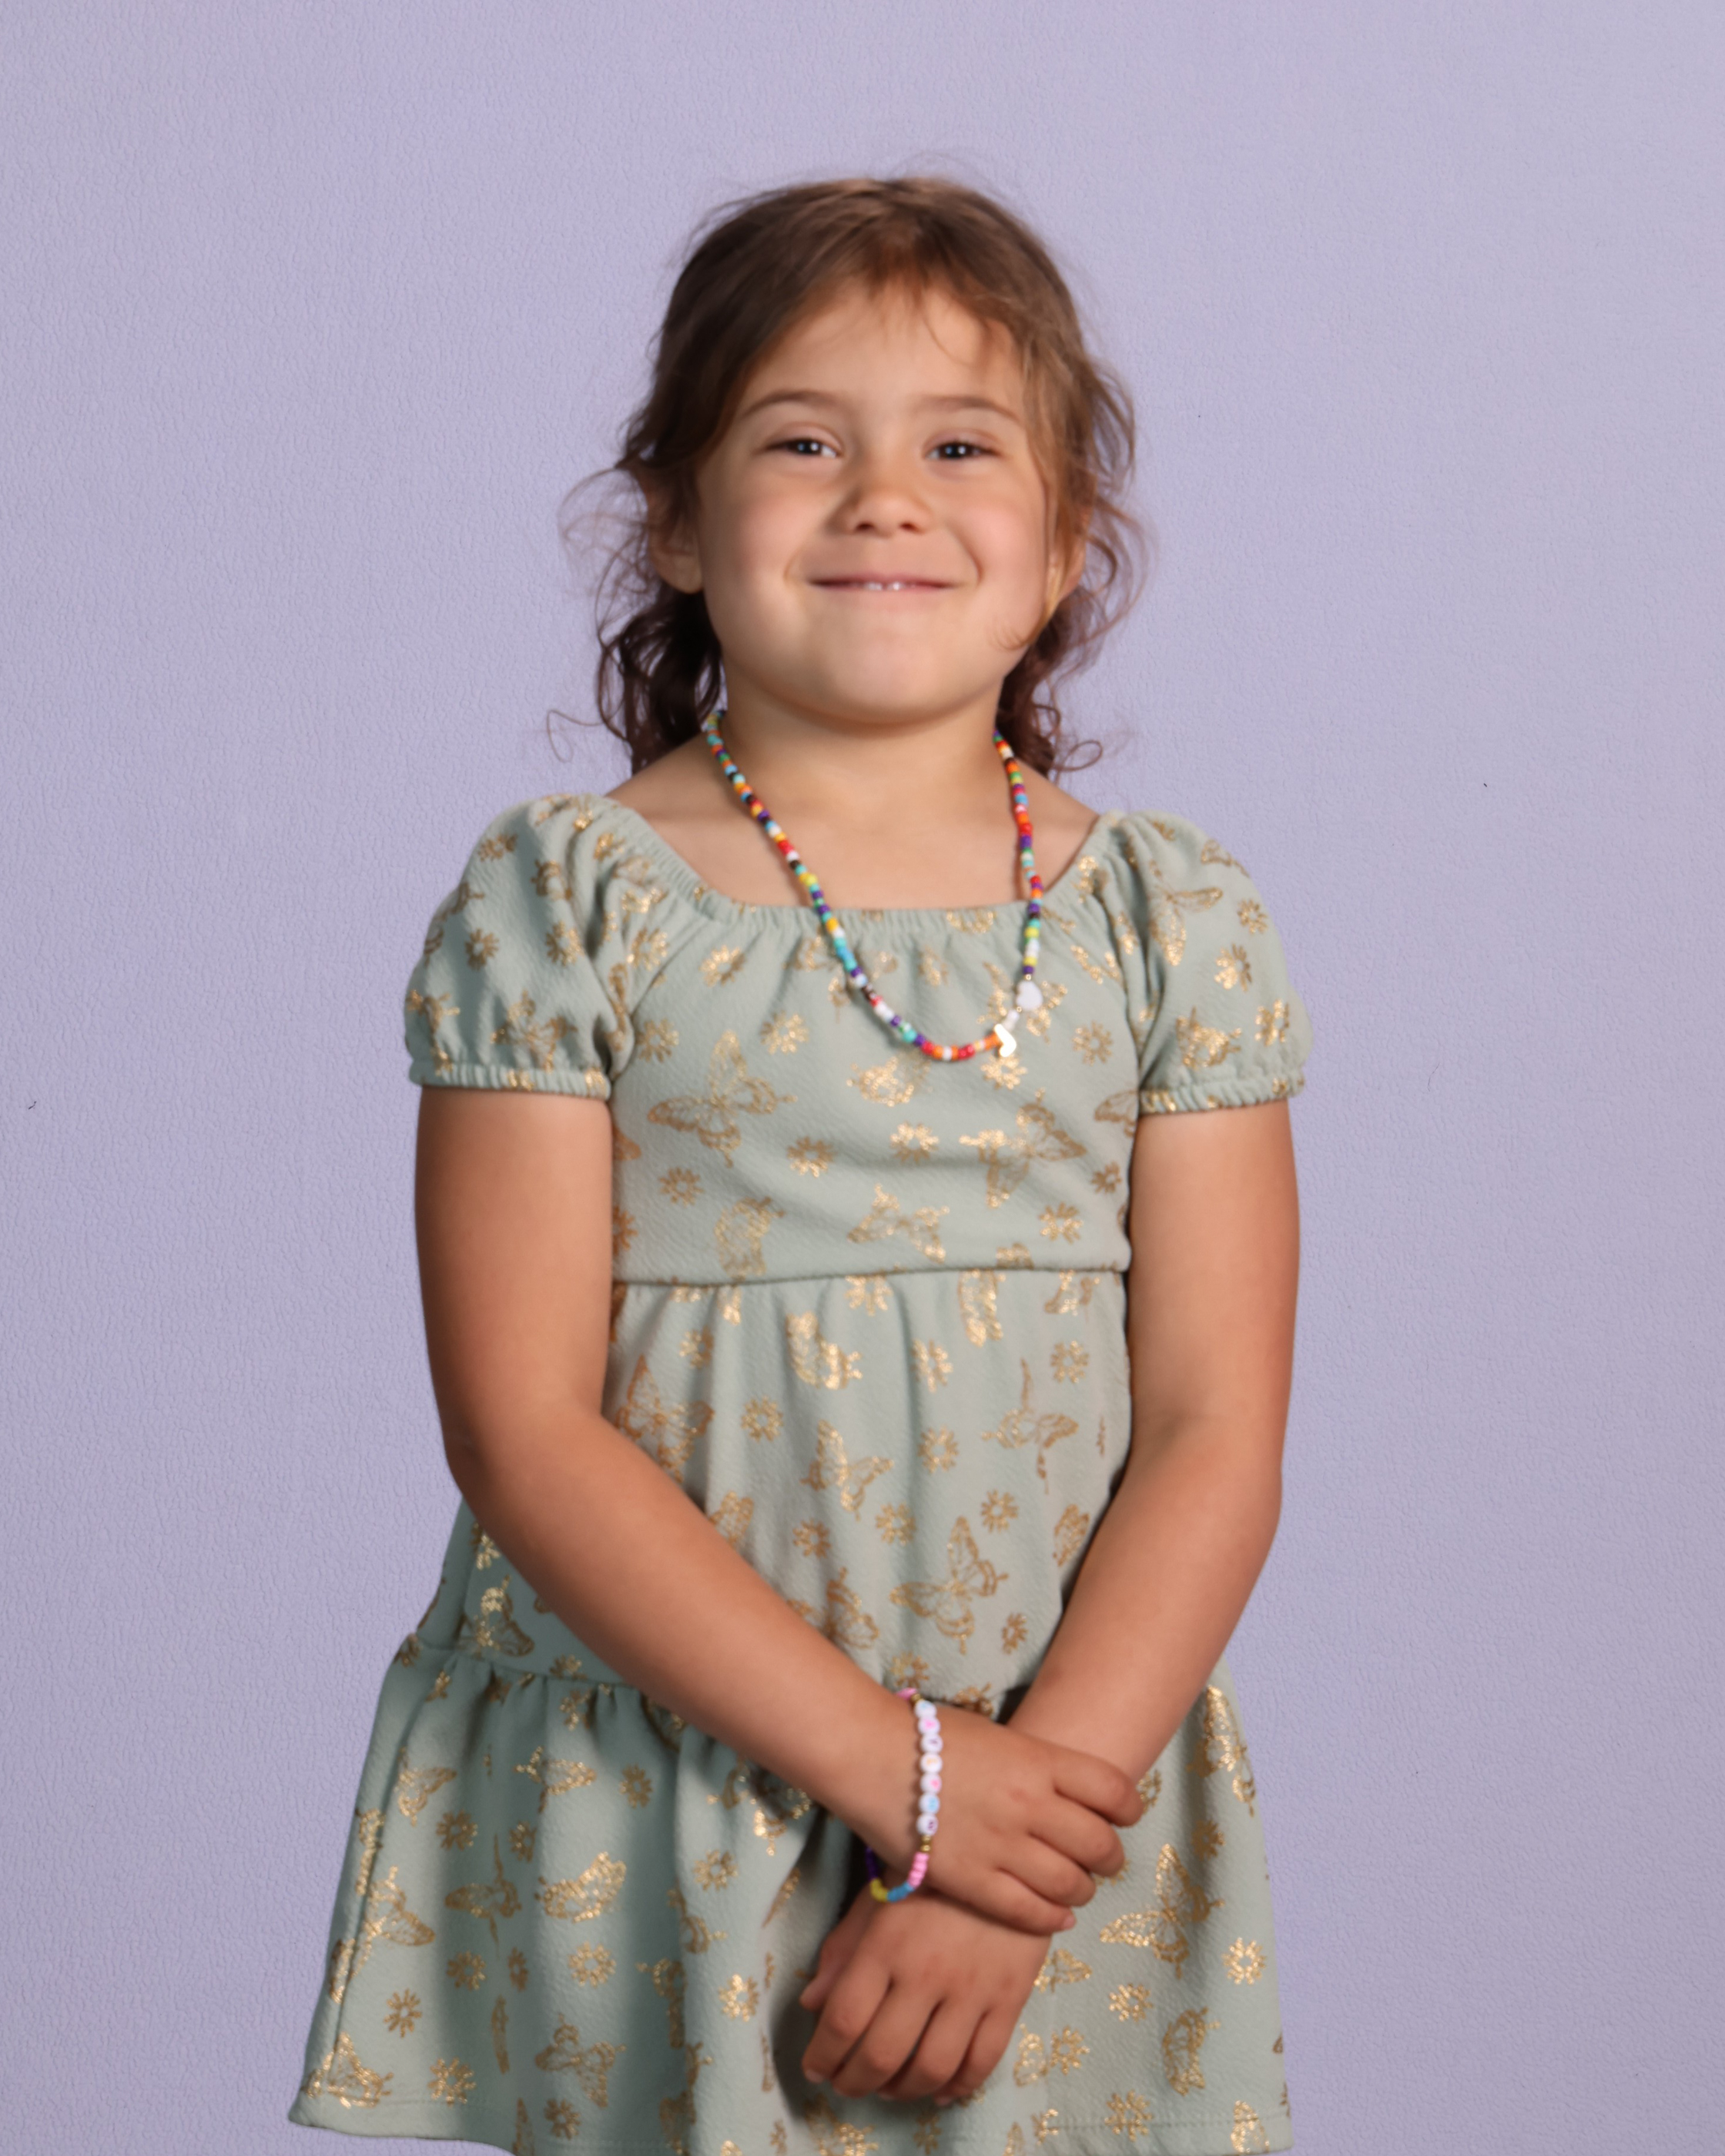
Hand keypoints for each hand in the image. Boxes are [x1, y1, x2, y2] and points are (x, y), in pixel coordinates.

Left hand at [798, 1887, 1049, 2101]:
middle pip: (881, 2054)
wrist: (1007, 1850)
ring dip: (902, 2091)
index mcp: (886, 1944)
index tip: (815, 2068)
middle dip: (854, 2082)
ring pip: (931, 2068)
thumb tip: (811, 2003)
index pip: (844, 2019)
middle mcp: (926, 1972)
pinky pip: (982, 2061)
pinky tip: (938, 2089)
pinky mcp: (1010, 1998)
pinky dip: (957, 2088)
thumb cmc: (931, 1873)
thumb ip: (843, 1949)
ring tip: (887, 2088)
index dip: (823, 2055)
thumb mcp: (878, 1897)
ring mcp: (971, 1989)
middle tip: (845, 2085)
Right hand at [850, 1700, 1141, 1935]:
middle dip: (1110, 1856)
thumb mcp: (993, 1734)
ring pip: (1070, 1882)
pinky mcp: (973, 1881)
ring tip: (1078, 1889)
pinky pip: (1028, 1911)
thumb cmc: (925, 1736)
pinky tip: (1057, 1916)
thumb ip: (1030, 1761)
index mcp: (1038, 1759)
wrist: (870, 1755)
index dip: (1127, 1808)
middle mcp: (1030, 1803)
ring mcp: (1003, 1845)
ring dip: (1082, 1889)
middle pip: (1098, 1841)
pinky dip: (1051, 1917)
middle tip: (1105, 1860)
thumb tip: (1056, 1785)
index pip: (1112, 1789)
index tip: (1124, 1817)